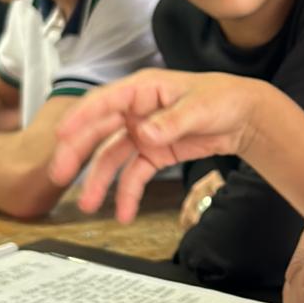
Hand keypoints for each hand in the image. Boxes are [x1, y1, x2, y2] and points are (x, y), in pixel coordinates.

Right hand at [50, 70, 264, 223]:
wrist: (244, 116)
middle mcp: (135, 110)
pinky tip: (123, 212)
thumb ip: (172, 121)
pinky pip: (134, 174)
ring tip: (87, 205)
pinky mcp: (153, 153)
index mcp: (142, 89)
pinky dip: (127, 193)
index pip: (104, 101)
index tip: (61, 134)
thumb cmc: (222, 99)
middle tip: (59, 174)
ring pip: (111, 157)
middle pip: (98, 131)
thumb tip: (146, 134)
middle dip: (77, 152)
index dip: (80, 117)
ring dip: (98, 180)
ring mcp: (142, 133)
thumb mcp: (200, 107)